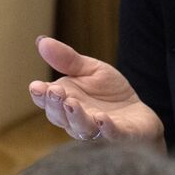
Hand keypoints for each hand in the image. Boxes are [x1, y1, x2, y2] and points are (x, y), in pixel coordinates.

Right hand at [29, 37, 163, 144]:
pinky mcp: (120, 134)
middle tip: (54, 91)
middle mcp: (76, 119)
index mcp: (65, 101)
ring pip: (81, 127)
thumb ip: (68, 60)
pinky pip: (111, 134)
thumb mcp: (90, 70)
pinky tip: (102, 119)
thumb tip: (42, 41)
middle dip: (55, 105)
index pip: (47, 101)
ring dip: (76, 116)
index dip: (40, 96)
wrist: (138, 111)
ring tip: (72, 103)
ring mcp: (97, 129)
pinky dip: (106, 128)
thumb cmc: (109, 92)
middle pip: (60, 116)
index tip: (36, 86)